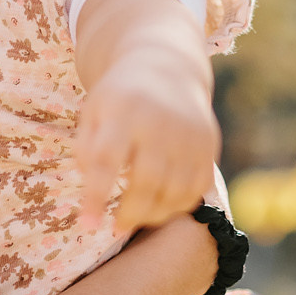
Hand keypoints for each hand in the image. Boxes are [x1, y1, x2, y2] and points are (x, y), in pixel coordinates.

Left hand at [71, 0, 219, 231]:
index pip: (107, 160)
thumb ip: (86, 150)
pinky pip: (198, 188)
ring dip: (154, 214)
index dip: (96, 197)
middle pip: (146, 181)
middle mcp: (160, 122)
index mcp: (124, 110)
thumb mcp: (94, 112)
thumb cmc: (120, 98)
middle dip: (130, 213)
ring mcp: (189, 134)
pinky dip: (179, 206)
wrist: (166, 66)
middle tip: (115, 228)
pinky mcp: (209, 144)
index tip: (87, 225)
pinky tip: (161, 206)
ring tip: (136, 218)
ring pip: (176, 191)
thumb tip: (91, 191)